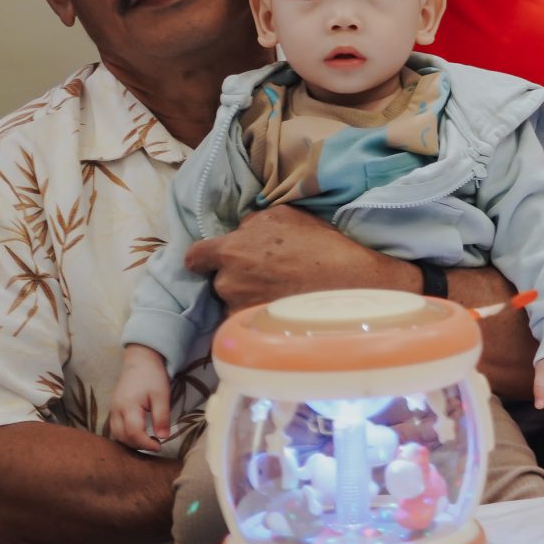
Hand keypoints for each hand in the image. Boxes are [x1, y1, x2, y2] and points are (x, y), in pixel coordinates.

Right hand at [109, 345, 171, 449]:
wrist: (140, 361)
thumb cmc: (152, 377)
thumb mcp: (161, 395)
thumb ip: (162, 417)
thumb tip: (164, 437)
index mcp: (128, 406)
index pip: (134, 433)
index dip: (146, 444)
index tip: (159, 447)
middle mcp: (116, 410)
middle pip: (121, 437)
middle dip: (137, 446)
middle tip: (155, 445)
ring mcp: (112, 410)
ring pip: (116, 434)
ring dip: (130, 442)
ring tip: (147, 442)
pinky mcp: (113, 409)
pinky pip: (115, 428)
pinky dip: (125, 436)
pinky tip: (138, 435)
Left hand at [182, 207, 408, 313]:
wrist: (349, 284)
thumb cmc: (319, 245)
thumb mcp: (284, 215)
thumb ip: (252, 223)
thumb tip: (240, 231)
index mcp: (229, 251)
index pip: (194, 257)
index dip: (205, 258)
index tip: (216, 259)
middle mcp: (227, 283)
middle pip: (219, 280)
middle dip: (236, 276)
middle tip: (265, 272)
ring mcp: (241, 309)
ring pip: (235, 301)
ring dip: (248, 296)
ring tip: (279, 290)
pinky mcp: (257, 328)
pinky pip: (250, 319)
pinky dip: (261, 313)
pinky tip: (283, 306)